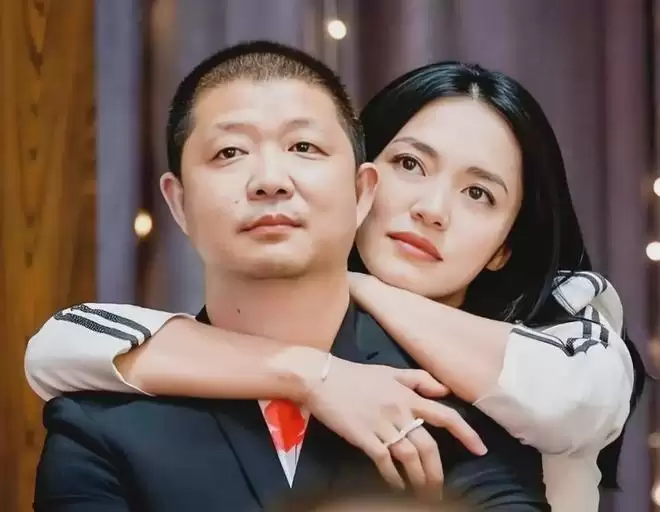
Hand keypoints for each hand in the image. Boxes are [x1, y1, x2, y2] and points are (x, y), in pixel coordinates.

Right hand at [302, 357, 486, 489]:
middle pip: (428, 446)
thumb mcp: (390, 371)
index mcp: (408, 395)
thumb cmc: (356, 375)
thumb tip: (444, 391)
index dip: (466, 433)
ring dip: (418, 478)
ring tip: (421, 493)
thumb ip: (419, 380)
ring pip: (409, 457)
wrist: (322, 377)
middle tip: (438, 490)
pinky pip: (384, 461)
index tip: (480, 450)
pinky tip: (396, 486)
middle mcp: (399, 411)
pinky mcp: (363, 436)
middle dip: (437, 472)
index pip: (445, 415)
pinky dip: (392, 477)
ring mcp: (381, 425)